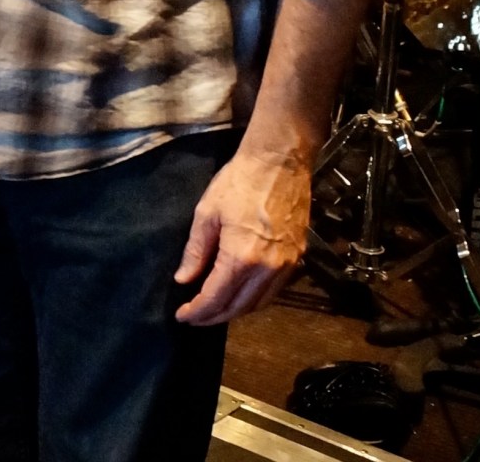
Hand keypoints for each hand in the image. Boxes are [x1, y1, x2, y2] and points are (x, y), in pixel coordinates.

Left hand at [174, 144, 311, 324]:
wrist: (279, 163)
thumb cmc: (239, 182)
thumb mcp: (206, 212)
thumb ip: (196, 251)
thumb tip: (184, 279)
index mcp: (242, 258)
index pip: (216, 298)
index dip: (198, 311)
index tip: (182, 316)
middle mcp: (268, 270)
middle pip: (239, 307)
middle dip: (214, 316)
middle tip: (195, 316)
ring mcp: (287, 266)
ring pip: (259, 304)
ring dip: (236, 311)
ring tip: (214, 309)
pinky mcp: (297, 259)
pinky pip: (273, 291)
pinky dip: (254, 298)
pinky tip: (240, 293)